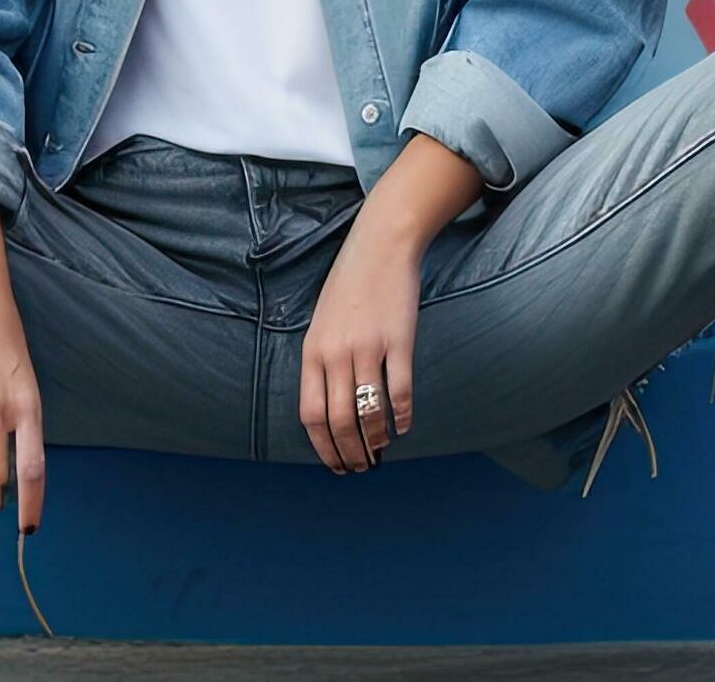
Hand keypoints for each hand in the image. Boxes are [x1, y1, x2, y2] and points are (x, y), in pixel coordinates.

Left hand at [298, 237, 418, 472]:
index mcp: (312, 352)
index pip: (310, 414)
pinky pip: (399, 391)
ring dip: (375, 441)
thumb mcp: (321, 324)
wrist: (379, 247)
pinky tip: (403, 427)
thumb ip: (322, 362)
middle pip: (339, 420)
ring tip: (380, 453)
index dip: (322, 447)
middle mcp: (336, 353)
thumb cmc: (349, 287)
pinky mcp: (398, 341)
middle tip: (362, 467)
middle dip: (349, 453)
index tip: (335, 464)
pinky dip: (401, 417)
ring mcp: (367, 347)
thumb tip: (331, 407)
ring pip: (368, 412)